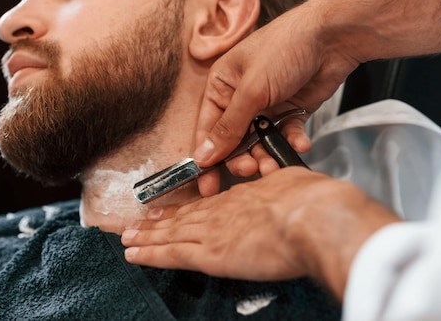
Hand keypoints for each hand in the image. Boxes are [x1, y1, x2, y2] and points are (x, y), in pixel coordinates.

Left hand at [122, 166, 401, 299]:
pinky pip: (172, 253)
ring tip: (128, 238)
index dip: (188, 209)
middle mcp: (223, 211)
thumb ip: (286, 189)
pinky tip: (134, 254)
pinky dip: (150, 253)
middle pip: (184, 217)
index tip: (172, 210)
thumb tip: (291, 191)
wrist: (312, 217)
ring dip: (148, 236)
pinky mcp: (210, 253)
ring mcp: (213, 231)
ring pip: (172, 233)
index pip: (208, 205)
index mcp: (244, 197)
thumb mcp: (296, 185)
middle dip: (159, 222)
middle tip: (136, 223)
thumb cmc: (313, 203)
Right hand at [193, 3, 358, 195]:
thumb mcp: (251, 90)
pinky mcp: (291, 111)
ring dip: (268, 156)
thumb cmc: (284, 49)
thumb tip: (203, 156)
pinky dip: (291, 143)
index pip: (207, 129)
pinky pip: (286, 135)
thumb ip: (228, 127)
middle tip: (253, 170)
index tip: (207, 187)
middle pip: (234, 141)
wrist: (332, 37)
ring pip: (260, 143)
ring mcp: (267, 106)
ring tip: (276, 165)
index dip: (207, 159)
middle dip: (242, 159)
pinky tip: (301, 145)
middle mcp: (241, 98)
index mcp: (222, 87)